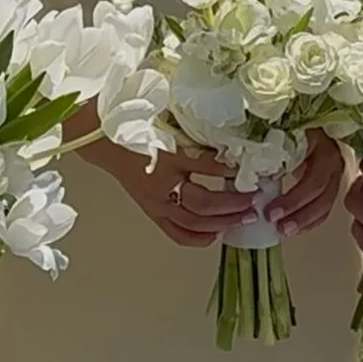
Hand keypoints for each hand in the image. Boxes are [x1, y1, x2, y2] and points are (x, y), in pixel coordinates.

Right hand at [82, 142, 251, 246]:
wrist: (107, 143)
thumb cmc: (139, 128)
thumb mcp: (170, 123)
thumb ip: (197, 132)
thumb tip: (233, 138)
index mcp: (168, 155)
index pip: (208, 166)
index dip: (234, 170)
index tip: (255, 169)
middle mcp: (163, 182)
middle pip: (204, 202)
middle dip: (234, 203)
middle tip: (255, 198)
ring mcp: (157, 201)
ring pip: (194, 221)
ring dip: (223, 222)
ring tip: (245, 216)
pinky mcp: (152, 212)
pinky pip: (176, 233)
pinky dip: (198, 238)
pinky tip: (216, 235)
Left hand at [268, 130, 345, 238]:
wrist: (295, 123)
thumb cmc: (278, 129)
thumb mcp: (269, 135)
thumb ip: (259, 154)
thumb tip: (236, 175)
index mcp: (317, 141)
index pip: (312, 176)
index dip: (293, 198)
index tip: (270, 212)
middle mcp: (331, 154)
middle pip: (321, 190)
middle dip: (299, 212)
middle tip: (277, 225)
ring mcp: (334, 167)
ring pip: (327, 200)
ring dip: (305, 220)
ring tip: (283, 231)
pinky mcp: (331, 179)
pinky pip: (325, 204)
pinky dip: (310, 219)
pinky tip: (293, 228)